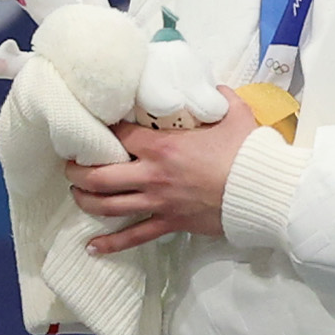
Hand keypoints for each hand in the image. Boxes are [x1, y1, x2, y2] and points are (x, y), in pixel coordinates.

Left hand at [69, 108, 254, 254]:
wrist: (264, 191)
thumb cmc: (248, 151)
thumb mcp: (234, 113)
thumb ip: (217, 98)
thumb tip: (211, 87)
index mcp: (163, 146)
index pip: (118, 136)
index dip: (103, 130)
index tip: (94, 127)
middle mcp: (153, 175)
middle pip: (99, 175)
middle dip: (77, 171)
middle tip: (71, 165)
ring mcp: (159, 203)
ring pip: (108, 206)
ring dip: (86, 200)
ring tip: (77, 194)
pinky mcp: (170, 223)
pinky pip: (134, 237)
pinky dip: (111, 244)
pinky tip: (92, 247)